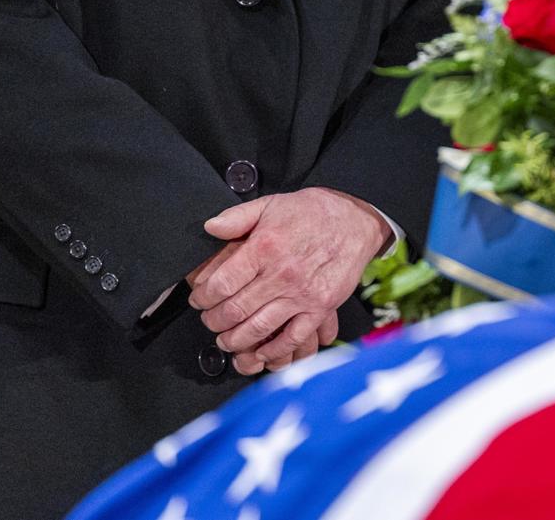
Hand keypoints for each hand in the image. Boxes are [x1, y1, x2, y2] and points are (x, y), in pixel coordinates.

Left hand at [187, 188, 388, 374]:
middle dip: (214, 321)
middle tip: (209, 321)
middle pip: (235, 310)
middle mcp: (281, 274)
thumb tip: (209, 227)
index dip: (203, 298)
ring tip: (226, 339)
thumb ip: (237, 217)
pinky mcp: (320, 308)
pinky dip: (273, 351)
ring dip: (235, 340)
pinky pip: (292, 338)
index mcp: (265, 247)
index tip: (198, 300)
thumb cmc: (313, 212)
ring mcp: (302, 294)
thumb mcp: (271, 204)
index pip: (221, 284)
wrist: (356, 220)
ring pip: (258, 328)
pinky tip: (261, 351)